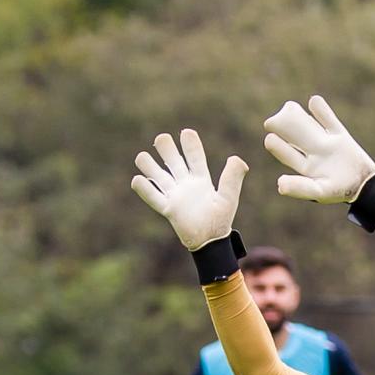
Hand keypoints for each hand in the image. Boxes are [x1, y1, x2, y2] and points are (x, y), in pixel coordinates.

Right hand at [130, 129, 246, 249]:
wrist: (211, 241)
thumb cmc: (221, 220)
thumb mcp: (228, 197)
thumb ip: (232, 179)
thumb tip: (237, 159)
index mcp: (201, 180)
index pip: (195, 158)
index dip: (190, 145)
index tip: (186, 132)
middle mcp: (186, 184)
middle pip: (173, 162)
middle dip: (167, 150)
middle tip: (162, 138)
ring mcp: (176, 195)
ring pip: (159, 177)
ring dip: (150, 166)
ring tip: (142, 156)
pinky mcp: (168, 209)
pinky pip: (154, 198)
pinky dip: (145, 189)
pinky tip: (137, 179)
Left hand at [264, 95, 374, 203]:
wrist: (366, 185)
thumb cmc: (340, 191)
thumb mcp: (319, 191)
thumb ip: (300, 188)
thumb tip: (279, 184)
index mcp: (306, 167)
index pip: (288, 154)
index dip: (277, 146)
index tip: (269, 138)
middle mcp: (314, 153)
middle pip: (296, 137)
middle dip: (285, 128)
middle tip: (275, 120)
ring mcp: (327, 143)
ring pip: (310, 126)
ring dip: (300, 117)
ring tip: (291, 108)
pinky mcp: (341, 136)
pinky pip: (329, 121)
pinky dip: (322, 110)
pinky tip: (314, 100)